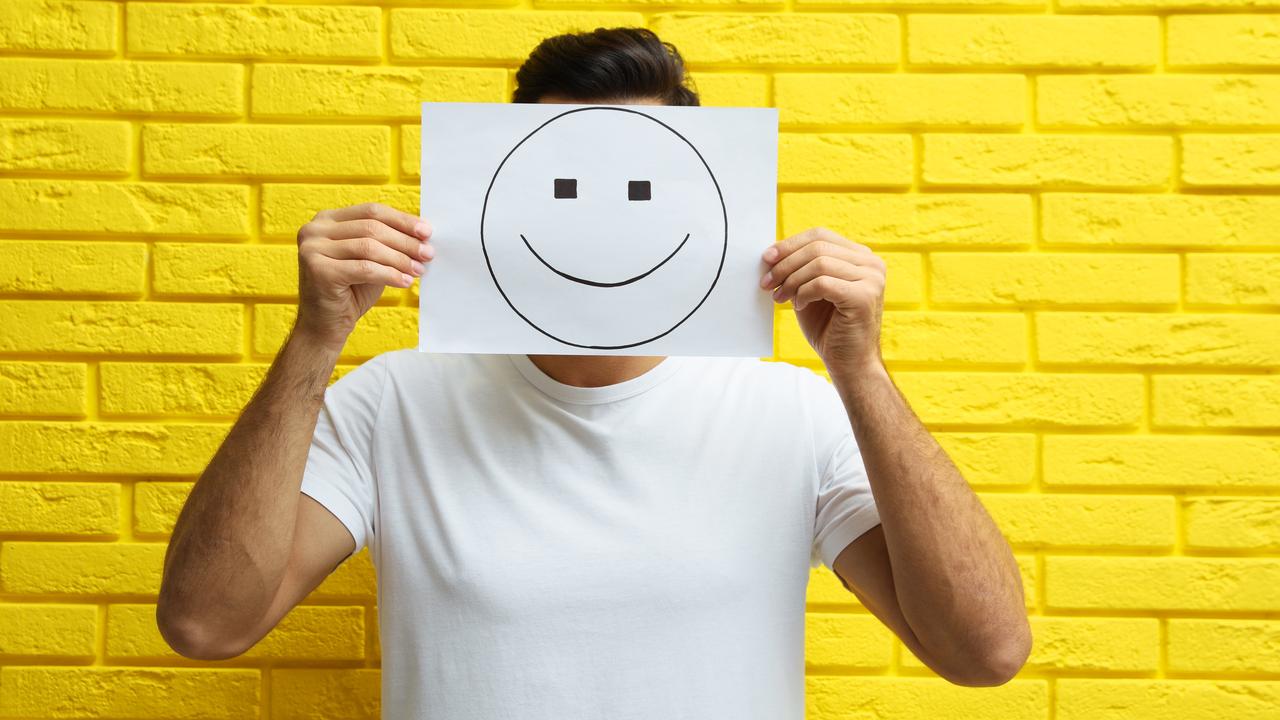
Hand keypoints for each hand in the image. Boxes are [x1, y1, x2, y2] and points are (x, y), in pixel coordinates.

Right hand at [293, 202, 433, 350]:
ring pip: (368, 247)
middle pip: (371, 227)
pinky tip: (405, 281)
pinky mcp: (318, 270)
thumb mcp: (372, 260)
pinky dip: (389, 274)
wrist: (326, 325)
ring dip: (400, 259)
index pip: (371, 211)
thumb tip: (423, 233)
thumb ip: (388, 243)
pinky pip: (364, 268)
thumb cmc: (351, 291)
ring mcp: (312, 249)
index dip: (402, 220)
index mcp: (327, 220)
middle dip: (405, 241)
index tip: (427, 232)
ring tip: (419, 269)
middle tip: (428, 253)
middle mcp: (315, 230)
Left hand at [760, 227, 885, 378]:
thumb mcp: (811, 290)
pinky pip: (823, 283)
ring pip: (819, 263)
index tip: (766, 259)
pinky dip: (804, 293)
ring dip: (792, 280)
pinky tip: (799, 306)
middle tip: (767, 283)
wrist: (849, 363)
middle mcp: (871, 264)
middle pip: (818, 246)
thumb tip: (771, 252)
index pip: (820, 235)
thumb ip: (800, 268)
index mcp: (861, 257)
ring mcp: (872, 279)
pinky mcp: (864, 296)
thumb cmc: (828, 328)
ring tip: (780, 298)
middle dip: (786, 264)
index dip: (790, 244)